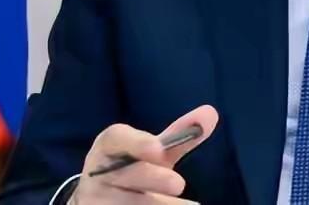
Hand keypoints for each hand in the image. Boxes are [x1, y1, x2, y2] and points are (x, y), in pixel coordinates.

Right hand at [72, 105, 217, 203]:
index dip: (137, 142)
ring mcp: (98, 198)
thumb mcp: (151, 153)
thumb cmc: (132, 170)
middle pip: (127, 174)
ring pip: (130, 202)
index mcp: (109, 147)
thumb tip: (211, 113)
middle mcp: (98, 172)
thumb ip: (179, 136)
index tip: (158, 149)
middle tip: (179, 184)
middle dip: (153, 178)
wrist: (100, 199)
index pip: (117, 138)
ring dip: (161, 204)